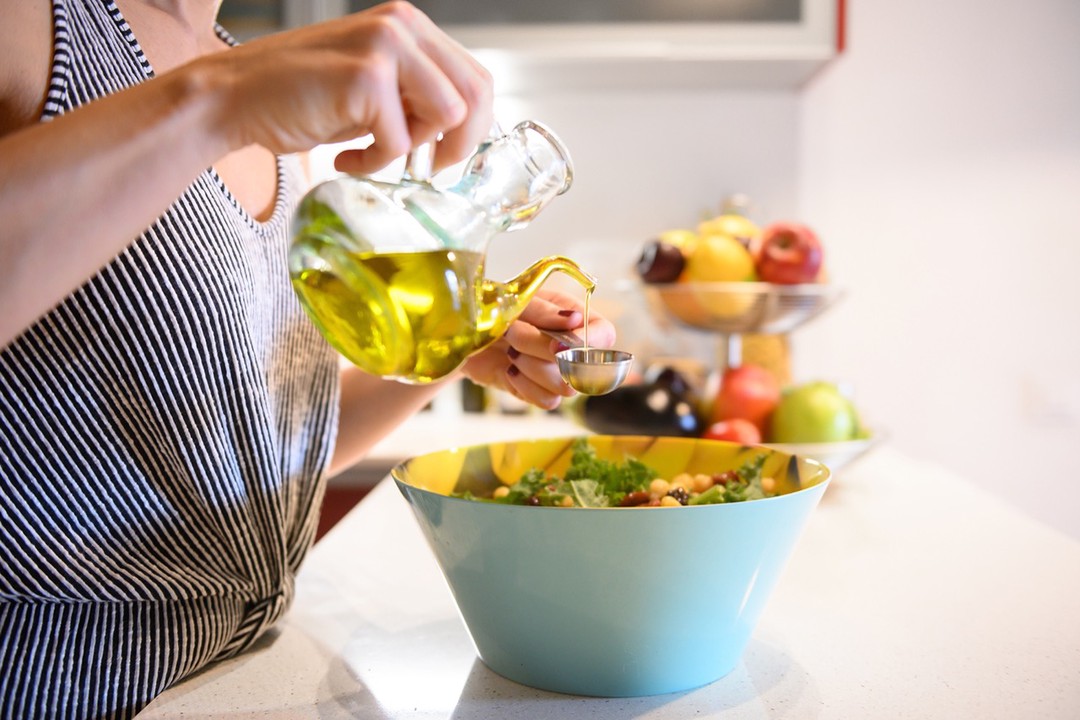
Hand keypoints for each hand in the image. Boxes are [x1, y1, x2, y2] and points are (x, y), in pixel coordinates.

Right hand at [204, 1, 492, 172]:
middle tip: (428, 167)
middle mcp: (402, 25)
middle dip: (459, 144)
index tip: (448, 154)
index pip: (477, 78)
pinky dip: (374, 161)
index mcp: (410, 25)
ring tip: (376, 152)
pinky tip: (344, 157)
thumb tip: (464, 130)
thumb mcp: (377, 90)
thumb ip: (419, 96)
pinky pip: (400, 141)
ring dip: (415, 148)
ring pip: (448, 115)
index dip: (475, 127)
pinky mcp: (365, 76)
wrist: (234, 97)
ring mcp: (385, 46)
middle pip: (475, 95)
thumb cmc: (304, 98)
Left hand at [460, 289, 616, 410]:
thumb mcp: (518, 299)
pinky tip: (509, 369)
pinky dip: (525, 385)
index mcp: (576, 318)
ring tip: (509, 349)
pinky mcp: (539, 391)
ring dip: (531, 366)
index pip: (604, 335)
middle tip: (513, 331)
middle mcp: (572, 348)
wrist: (465, 331)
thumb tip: (574, 320)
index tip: (557, 341)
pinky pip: (548, 402)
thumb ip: (544, 310)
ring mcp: (557, 373)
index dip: (587, 342)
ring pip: (565, 386)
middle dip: (540, 348)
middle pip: (581, 365)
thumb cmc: (495, 308)